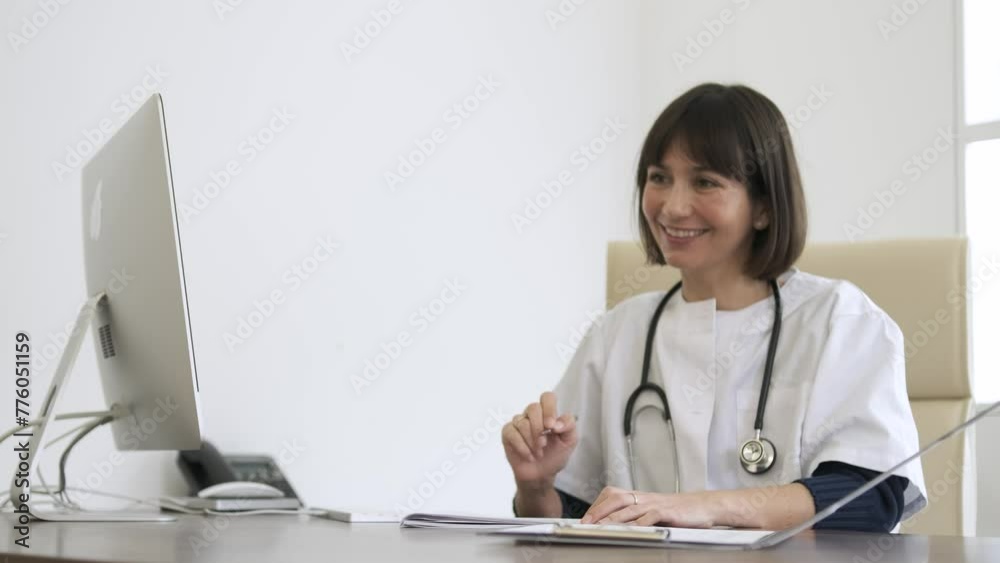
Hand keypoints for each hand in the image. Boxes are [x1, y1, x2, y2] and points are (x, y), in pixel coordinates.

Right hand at [501, 391, 577, 487]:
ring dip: (532, 442)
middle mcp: (532, 415)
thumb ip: (569, 426)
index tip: (552, 427)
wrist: (542, 475)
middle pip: (533, 407)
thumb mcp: (570, 441)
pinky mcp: (508, 433)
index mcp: (548, 413)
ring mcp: (519, 423)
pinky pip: (511, 432)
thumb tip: (557, 422)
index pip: (547, 397)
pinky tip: (529, 456)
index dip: (549, 409)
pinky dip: (522, 447)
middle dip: (539, 428)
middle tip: (544, 444)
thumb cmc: (555, 455)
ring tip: (538, 453)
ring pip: (522, 422)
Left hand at [580, 486, 721, 527]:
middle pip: (615, 498)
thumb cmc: (678, 512)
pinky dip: (638, 524)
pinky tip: (629, 531)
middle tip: (585, 522)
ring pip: (628, 508)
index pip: (611, 495)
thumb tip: (615, 525)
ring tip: (599, 527)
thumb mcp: (653, 511)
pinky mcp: (667, 512)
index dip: (597, 506)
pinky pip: (649, 517)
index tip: (584, 518)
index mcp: (639, 496)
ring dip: (612, 518)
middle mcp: (644, 497)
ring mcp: (655, 503)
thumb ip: (635, 515)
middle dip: (598, 510)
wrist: (703, 506)